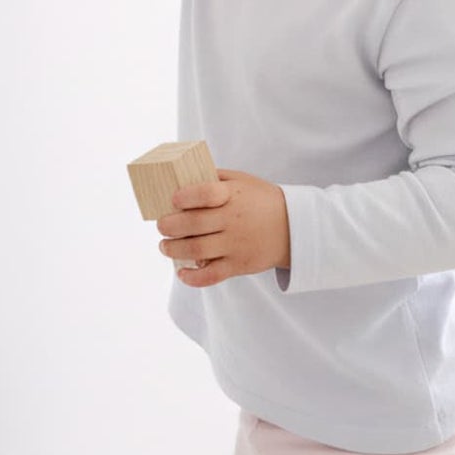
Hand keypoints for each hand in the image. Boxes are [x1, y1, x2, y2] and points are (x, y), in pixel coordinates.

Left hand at [157, 169, 290, 285]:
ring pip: (197, 249)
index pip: (205, 194)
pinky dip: (193, 278)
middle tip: (161, 226)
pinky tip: (182, 272)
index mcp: (233, 195)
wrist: (294, 227)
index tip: (173, 200)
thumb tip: (183, 176)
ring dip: (174, 249)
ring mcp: (235, 244)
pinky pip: (212, 276)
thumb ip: (215, 177)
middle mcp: (233, 220)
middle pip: (193, 224)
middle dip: (169, 226)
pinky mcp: (238, 265)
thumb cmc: (261, 200)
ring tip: (165, 246)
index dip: (185, 197)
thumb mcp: (242, 180)